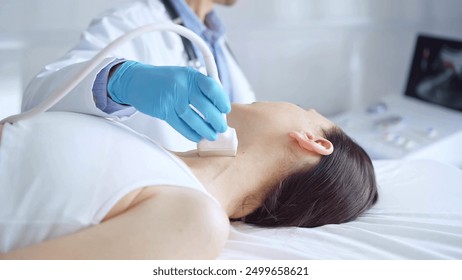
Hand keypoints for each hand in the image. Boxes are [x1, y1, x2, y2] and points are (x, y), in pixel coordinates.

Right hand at [108, 61, 230, 141]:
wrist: (137, 80)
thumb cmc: (165, 80)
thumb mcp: (184, 76)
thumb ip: (199, 89)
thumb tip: (217, 109)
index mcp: (191, 75)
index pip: (212, 87)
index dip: (221, 100)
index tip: (225, 110)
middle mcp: (182, 84)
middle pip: (204, 106)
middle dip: (216, 120)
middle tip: (221, 128)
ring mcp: (171, 97)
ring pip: (192, 118)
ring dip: (204, 130)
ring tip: (211, 136)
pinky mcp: (162, 109)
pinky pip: (179, 125)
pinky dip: (190, 133)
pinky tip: (197, 136)